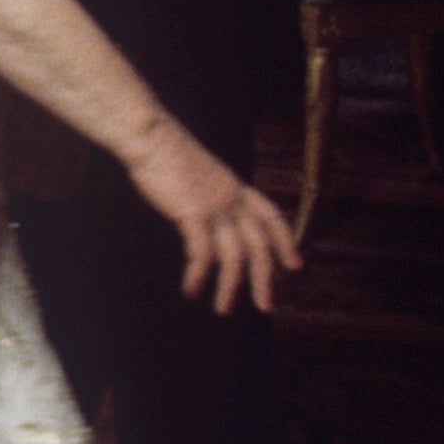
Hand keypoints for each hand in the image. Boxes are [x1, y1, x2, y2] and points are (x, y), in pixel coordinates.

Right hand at [119, 122, 301, 313]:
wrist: (149, 135)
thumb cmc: (164, 149)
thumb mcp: (198, 170)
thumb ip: (208, 190)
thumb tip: (205, 209)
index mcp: (235, 185)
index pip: (272, 216)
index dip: (286, 241)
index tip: (294, 265)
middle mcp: (231, 197)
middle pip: (259, 244)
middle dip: (265, 279)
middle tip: (266, 305)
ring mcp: (214, 206)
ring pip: (234, 256)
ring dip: (231, 287)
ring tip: (223, 309)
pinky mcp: (192, 213)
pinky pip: (201, 254)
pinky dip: (199, 276)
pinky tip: (191, 289)